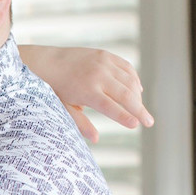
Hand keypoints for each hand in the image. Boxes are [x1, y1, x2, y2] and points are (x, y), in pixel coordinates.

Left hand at [21, 44, 151, 142]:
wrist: (46, 61)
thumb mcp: (63, 107)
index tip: (137, 125)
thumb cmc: (54, 88)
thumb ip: (80, 122)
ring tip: (140, 110)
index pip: (110, 106)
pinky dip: (134, 80)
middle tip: (149, 122)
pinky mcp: (106, 55)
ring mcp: (103, 63)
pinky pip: (127, 68)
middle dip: (139, 109)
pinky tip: (137, 91)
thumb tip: (96, 139)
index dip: (124, 116)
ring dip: (138, 96)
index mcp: (86, 90)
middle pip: (125, 94)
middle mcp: (98, 75)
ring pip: (129, 81)